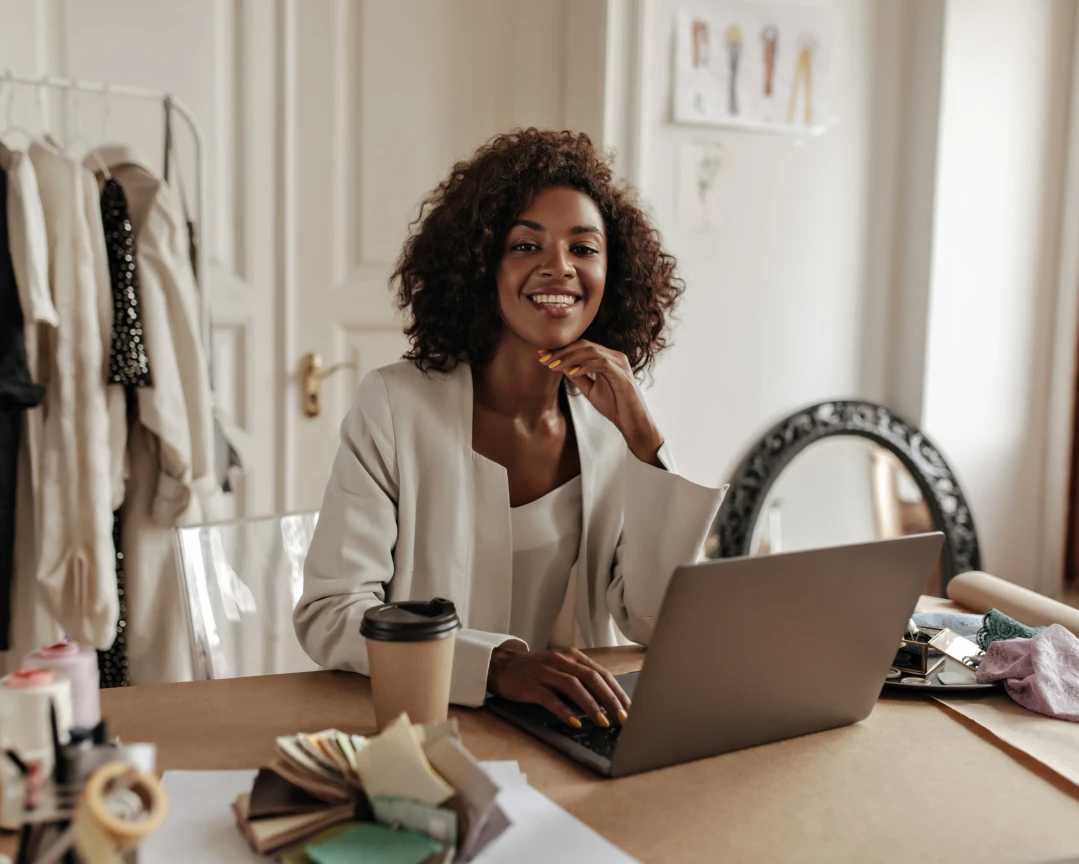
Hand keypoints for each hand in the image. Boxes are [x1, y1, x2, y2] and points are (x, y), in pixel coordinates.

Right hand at [487, 645, 630, 727]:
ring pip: (574, 687)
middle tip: (622, 718)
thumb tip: (607, 701)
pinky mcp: (531, 685)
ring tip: (603, 722)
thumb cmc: (535, 670)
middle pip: (592, 678)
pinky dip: (565, 711)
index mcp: (572, 656)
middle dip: (610, 699)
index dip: (617, 691)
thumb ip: (581, 679)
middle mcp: (560, 661)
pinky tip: (575, 722)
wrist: (501, 666)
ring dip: (591, 706)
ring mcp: (545, 672)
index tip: (629, 709)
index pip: (601, 673)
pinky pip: (551, 698)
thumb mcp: (560, 668)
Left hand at [538, 340, 664, 464]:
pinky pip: (601, 363)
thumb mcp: (591, 390)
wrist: (633, 423)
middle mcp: (615, 357)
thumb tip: (562, 366)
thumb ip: (579, 377)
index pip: (582, 347)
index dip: (561, 350)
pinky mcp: (622, 375)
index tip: (542, 356)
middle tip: (543, 359)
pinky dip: (584, 366)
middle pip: (584, 345)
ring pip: (591, 351)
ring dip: (569, 358)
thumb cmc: (615, 407)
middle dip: (561, 352)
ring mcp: (620, 364)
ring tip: (553, 365)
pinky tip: (571, 372)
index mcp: (608, 358)